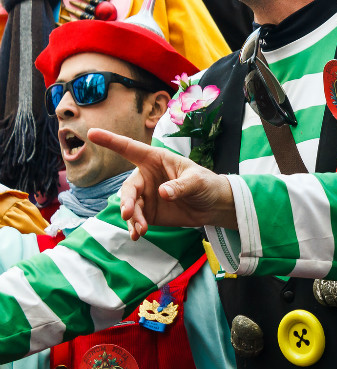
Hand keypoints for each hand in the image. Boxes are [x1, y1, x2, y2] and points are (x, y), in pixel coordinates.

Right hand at [87, 128, 236, 239]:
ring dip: (132, 218)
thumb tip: (162, 192)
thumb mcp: (197, 181)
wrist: (213, 206)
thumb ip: (180, 186)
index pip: (130, 148)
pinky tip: (137, 235)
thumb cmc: (206, 184)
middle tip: (127, 213)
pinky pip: (136, 220)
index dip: (111, 141)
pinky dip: (135, 227)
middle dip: (125, 201)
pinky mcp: (148, 213)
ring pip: (130, 206)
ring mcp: (145, 196)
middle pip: (128, 187)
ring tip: (141, 230)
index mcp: (155, 160)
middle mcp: (146, 176)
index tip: (92, 133)